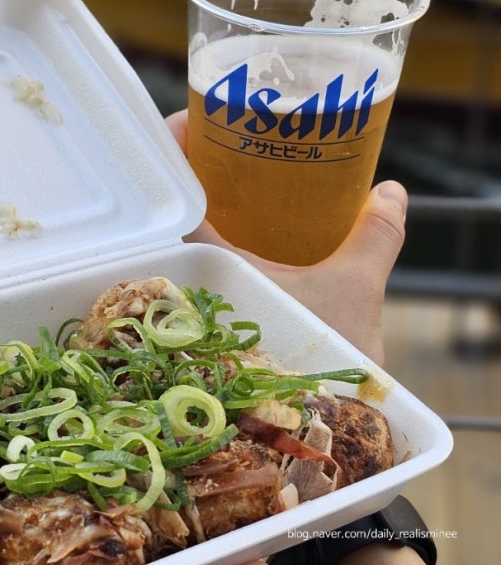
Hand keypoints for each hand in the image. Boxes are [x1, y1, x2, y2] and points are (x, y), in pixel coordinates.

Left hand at [166, 110, 406, 364]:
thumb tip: (392, 191)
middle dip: (190, 186)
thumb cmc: (325, 365)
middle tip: (215, 150)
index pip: (179, 199)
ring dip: (201, 226)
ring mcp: (193, 322)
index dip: (177, 155)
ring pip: (182, 259)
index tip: (184, 123)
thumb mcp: (354, 291)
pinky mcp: (207, 346)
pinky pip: (200, 288)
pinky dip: (215, 263)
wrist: (324, 441)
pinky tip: (244, 250)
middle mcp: (190, 295)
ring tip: (228, 192)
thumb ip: (374, 236)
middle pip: (172, 225)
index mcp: (213, 269)